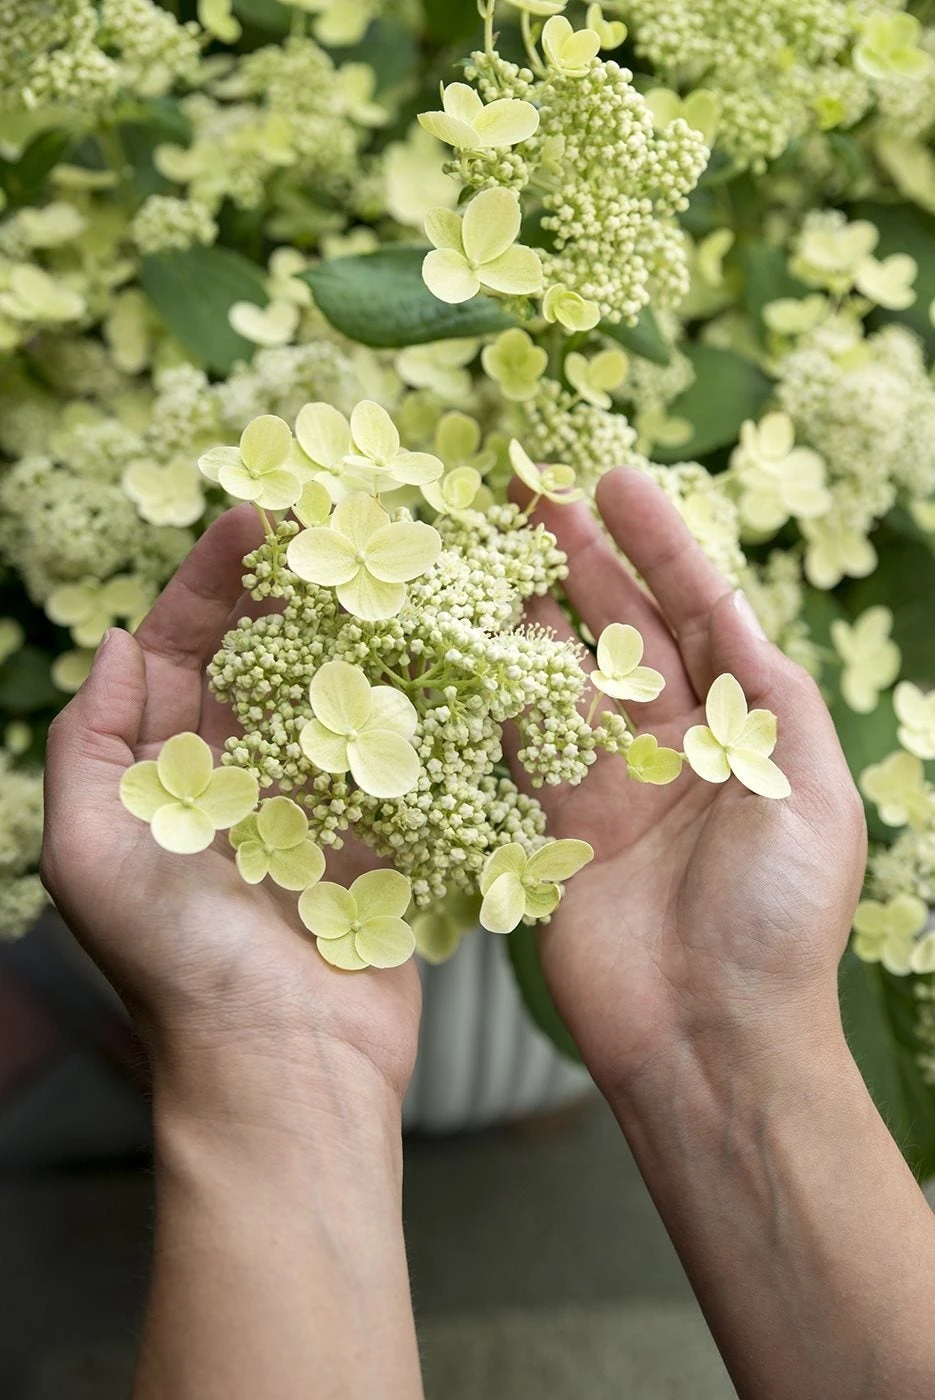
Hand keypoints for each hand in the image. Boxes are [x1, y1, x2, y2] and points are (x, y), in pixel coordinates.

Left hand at [40, 506, 420, 1105]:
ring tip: (386, 561)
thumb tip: (115, 644)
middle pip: (258, 657)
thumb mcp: (87, 852)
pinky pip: (389, 749)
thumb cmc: (175, 964)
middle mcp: (234, 779)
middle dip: (286, 587)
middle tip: (329, 518)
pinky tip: (431, 642)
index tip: (247, 518)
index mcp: (162, 777)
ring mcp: (311, 803)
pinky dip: (406, 696)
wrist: (285, 1066)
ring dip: (353, 628)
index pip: (178, 652)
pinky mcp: (375, 833)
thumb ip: (91, 745)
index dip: (205, 584)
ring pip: (330, 691)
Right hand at [518, 468, 866, 1100]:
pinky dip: (494, 690)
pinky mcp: (554, 828)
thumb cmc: (778, 917)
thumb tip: (733, 613)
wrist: (712, 1037)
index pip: (695, 611)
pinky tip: (466, 637)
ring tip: (488, 544)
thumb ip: (769, 697)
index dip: (657, 543)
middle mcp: (674, 747)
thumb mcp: (811, 790)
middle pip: (619, 629)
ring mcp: (610, 786)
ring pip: (561, 675)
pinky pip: (518, 744)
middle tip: (531, 489)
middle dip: (580, 557)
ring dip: (527, 609)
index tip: (615, 479)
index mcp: (743, 730)